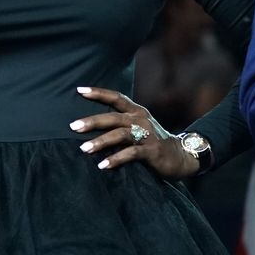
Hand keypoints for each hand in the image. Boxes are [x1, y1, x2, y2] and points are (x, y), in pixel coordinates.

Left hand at [69, 86, 198, 178]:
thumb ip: (120, 123)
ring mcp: (147, 135)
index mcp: (136, 111)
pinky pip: (130, 154)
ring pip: (120, 135)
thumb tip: (89, 122)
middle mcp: (141, 120)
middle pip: (113, 117)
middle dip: (92, 121)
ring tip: (84, 149)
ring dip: (100, 142)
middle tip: (73, 127)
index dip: (98, 93)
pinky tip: (102, 165)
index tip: (79, 90)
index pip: (116, 97)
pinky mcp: (151, 151)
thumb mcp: (138, 127)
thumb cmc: (152, 141)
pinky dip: (115, 159)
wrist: (182, 157)